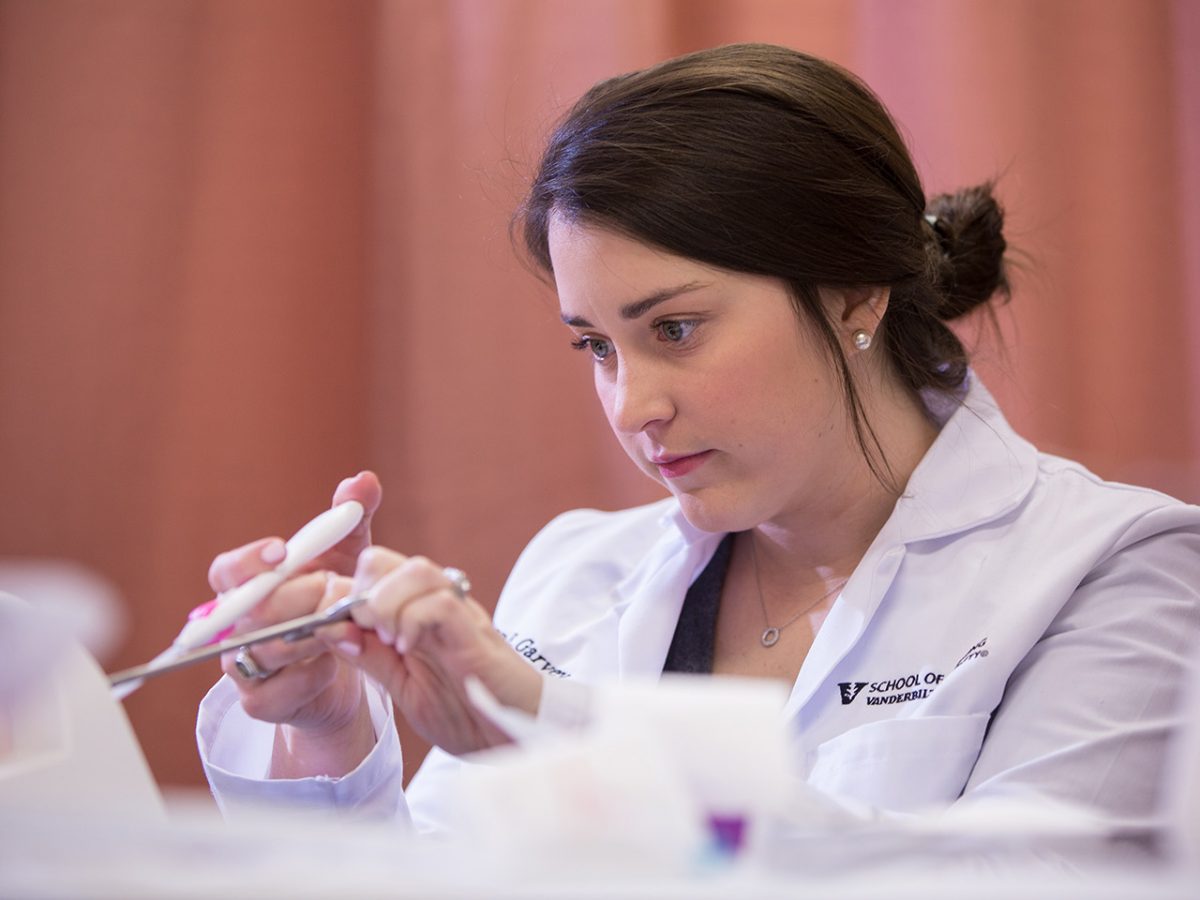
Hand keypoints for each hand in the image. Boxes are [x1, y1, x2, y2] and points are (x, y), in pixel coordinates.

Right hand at [205, 472, 381, 775]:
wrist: (349, 666)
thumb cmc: (335, 602)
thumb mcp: (349, 558)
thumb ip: (351, 519)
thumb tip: (364, 480)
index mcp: (248, 587)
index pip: (226, 571)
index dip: (248, 562)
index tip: (281, 553)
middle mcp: (236, 625)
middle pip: (248, 612)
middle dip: (296, 598)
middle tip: (332, 590)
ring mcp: (242, 666)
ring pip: (262, 650)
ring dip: (308, 636)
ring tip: (343, 625)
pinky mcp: (259, 702)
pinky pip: (277, 690)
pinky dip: (312, 675)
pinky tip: (335, 664)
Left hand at [339, 547, 543, 755]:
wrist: (519, 736)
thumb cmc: (468, 712)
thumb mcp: (403, 687)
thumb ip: (371, 657)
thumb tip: (330, 628)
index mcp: (417, 612)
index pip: (372, 571)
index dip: (342, 593)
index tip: (333, 629)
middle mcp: (439, 604)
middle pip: (386, 560)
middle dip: (360, 592)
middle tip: (364, 633)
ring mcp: (460, 615)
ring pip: (417, 570)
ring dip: (386, 603)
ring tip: (387, 639)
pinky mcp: (476, 635)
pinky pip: (440, 604)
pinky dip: (412, 621)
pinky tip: (408, 649)